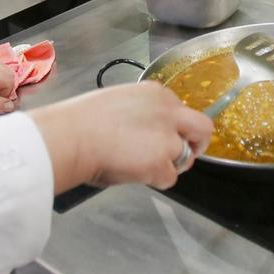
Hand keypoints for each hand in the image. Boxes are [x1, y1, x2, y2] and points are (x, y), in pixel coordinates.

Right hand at [30, 83, 214, 193]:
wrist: (71, 136)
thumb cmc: (81, 121)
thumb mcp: (117, 101)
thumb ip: (140, 113)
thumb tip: (141, 131)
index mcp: (156, 93)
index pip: (180, 110)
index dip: (174, 127)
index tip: (165, 136)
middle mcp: (169, 111)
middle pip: (202, 127)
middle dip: (197, 144)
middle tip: (184, 156)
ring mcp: (168, 138)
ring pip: (185, 157)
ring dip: (168, 165)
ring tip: (142, 167)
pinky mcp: (162, 162)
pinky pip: (169, 178)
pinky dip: (155, 180)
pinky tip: (135, 174)